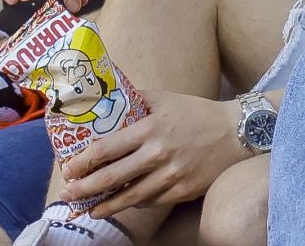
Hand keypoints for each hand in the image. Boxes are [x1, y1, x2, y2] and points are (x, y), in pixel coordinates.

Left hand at [56, 90, 244, 218]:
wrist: (236, 133)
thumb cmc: (197, 113)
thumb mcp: (166, 99)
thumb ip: (137, 98)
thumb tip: (109, 95)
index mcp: (150, 128)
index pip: (107, 148)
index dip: (83, 162)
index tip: (68, 169)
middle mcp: (158, 154)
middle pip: (112, 178)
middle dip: (85, 189)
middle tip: (67, 194)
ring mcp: (170, 176)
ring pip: (130, 197)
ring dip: (105, 205)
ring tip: (89, 209)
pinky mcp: (182, 191)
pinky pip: (151, 202)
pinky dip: (135, 203)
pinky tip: (124, 203)